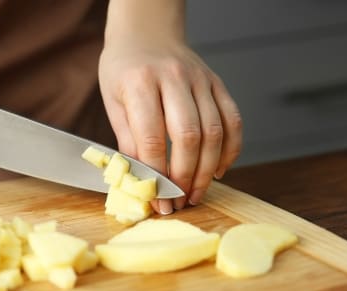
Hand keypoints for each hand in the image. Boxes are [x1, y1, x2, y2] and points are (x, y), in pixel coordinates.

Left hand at [99, 40, 241, 213]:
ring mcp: (200, 79)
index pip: (152, 138)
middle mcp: (174, 78)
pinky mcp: (217, 83)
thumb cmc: (124, 71)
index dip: (156, 175)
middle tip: (178, 201)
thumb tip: (139, 181)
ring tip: (196, 193)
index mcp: (140, 83)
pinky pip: (232, 120)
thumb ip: (128, 141)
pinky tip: (218, 170)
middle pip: (189, 136)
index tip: (157, 200)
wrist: (146, 33)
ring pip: (214, 131)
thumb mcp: (114, 103)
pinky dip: (230, 150)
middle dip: (185, 177)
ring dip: (207, 170)